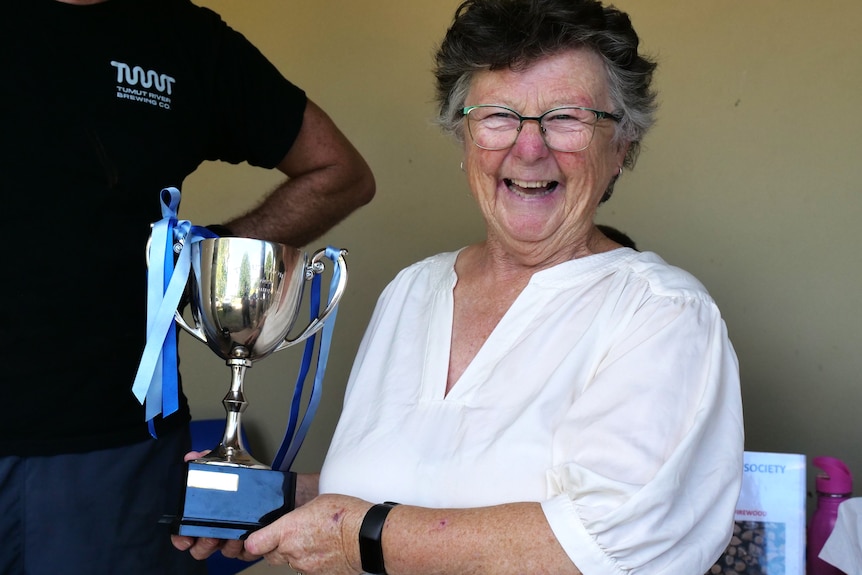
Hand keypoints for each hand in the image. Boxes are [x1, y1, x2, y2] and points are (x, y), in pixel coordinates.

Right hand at [169, 450, 259, 561]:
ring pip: (223, 552)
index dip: (181, 538)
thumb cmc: (245, 479)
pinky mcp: (252, 541)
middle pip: (201, 548)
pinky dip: (245, 547)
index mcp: (206, 514)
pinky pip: (244, 553)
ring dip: (227, 545)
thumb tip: (191, 457)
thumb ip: (206, 459)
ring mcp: (234, 536)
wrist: (273, 483)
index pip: (185, 533)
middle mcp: (217, 528)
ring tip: (233, 534)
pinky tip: (247, 537)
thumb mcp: (225, 465)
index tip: (185, 539)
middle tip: (212, 534)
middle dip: (205, 543)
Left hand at [244, 493, 370, 573]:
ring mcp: (304, 566)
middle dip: (276, 547)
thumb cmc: (346, 515)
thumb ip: (296, 516)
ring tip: (315, 540)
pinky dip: (312, 561)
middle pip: (270, 555)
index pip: (253, 544)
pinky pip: (307, 570)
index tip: (254, 539)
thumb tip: (292, 520)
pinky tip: (324, 550)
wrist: (366, 536)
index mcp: (287, 530)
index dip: (252, 542)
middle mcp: (292, 551)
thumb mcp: (315, 503)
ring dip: (296, 554)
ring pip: (290, 562)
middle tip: (291, 536)